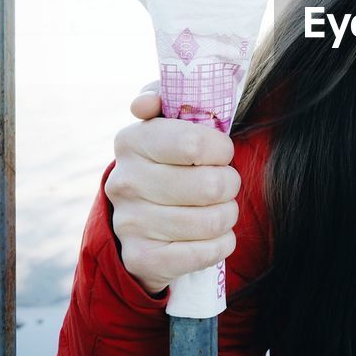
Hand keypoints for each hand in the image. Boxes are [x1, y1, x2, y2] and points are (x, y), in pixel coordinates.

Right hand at [105, 81, 240, 294]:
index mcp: (132, 141)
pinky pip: (207, 252)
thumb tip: (146, 102)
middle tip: (223, 183)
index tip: (221, 152)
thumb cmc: (170, 162)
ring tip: (218, 208)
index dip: (221, 148)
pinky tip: (212, 235)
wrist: (141, 222)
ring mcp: (130, 222)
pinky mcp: (142, 258)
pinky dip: (221, 243)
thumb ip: (167, 97)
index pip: (194, 143)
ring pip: (213, 221)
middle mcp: (125, 181)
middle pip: (211, 185)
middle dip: (230, 183)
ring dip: (227, 214)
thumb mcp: (169, 123)